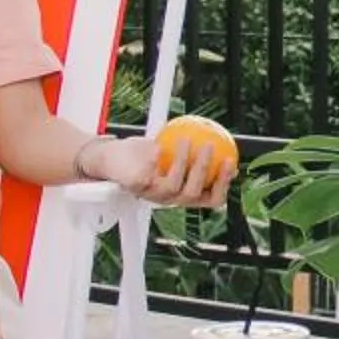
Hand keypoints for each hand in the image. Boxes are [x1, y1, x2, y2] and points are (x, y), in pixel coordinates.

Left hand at [80, 133, 233, 210]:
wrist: (109, 158)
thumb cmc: (143, 154)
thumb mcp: (172, 152)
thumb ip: (194, 155)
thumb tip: (223, 148)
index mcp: (182, 194)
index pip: (210, 199)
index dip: (223, 185)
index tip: (229, 162)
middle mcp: (169, 199)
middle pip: (193, 194)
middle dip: (204, 170)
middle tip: (209, 146)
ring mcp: (152, 195)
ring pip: (174, 185)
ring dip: (182, 161)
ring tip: (185, 139)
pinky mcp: (136, 187)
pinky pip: (149, 173)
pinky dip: (155, 159)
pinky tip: (159, 145)